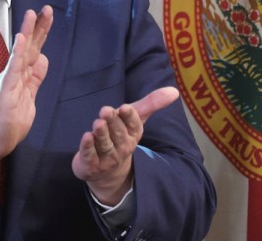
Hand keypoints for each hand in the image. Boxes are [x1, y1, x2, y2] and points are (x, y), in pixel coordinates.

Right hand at [0, 5, 52, 183]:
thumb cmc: (9, 122)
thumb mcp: (29, 97)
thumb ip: (35, 78)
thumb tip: (44, 59)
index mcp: (22, 75)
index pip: (35, 50)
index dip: (41, 33)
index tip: (48, 15)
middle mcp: (14, 74)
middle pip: (29, 47)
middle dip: (38, 27)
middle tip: (46, 8)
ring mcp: (9, 81)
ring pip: (20, 53)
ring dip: (26, 33)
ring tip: (31, 14)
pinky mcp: (5, 91)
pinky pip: (13, 70)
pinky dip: (17, 54)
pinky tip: (21, 40)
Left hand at [71, 86, 179, 204]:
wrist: (108, 171)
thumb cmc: (121, 136)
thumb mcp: (136, 118)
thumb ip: (151, 103)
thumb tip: (174, 91)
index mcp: (134, 134)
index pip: (133, 125)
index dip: (129, 117)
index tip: (125, 108)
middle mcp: (122, 147)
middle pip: (118, 133)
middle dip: (113, 122)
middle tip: (106, 110)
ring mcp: (108, 158)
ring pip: (105, 145)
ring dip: (101, 134)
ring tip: (98, 123)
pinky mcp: (91, 165)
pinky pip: (90, 156)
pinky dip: (88, 147)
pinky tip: (86, 137)